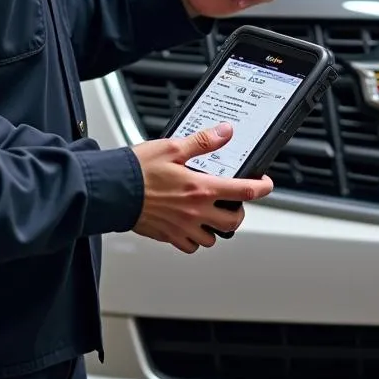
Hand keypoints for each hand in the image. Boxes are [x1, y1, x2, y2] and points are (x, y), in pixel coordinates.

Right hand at [131, 123, 272, 253]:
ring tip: (210, 214)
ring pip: (213, 237)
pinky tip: (189, 225)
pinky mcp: (169, 236)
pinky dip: (195, 238)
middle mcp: (196, 211)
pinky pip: (191, 246)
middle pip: (233, 221)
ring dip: (216, 227)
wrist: (113, 190)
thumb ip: (202, 141)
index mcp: (201, 188)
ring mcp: (183, 227)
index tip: (265, 184)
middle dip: (239, 212)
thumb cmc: (138, 169)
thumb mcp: (172, 147)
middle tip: (234, 202)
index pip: (243, 191)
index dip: (261, 187)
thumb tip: (225, 132)